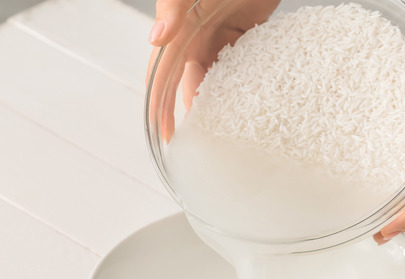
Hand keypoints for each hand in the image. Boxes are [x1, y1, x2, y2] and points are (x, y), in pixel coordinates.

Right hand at [147, 0, 279, 139]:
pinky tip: (248, 100)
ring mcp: (220, 33)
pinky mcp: (244, 31)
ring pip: (216, 75)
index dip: (161, 102)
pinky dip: (242, 81)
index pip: (164, 72)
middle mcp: (195, 33)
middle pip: (189, 79)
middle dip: (191, 108)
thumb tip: (155, 40)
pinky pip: (240, 63)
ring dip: (217, 99)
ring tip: (224, 127)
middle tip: (199, 139)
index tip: (166, 132)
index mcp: (177, 27)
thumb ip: (170, 7)